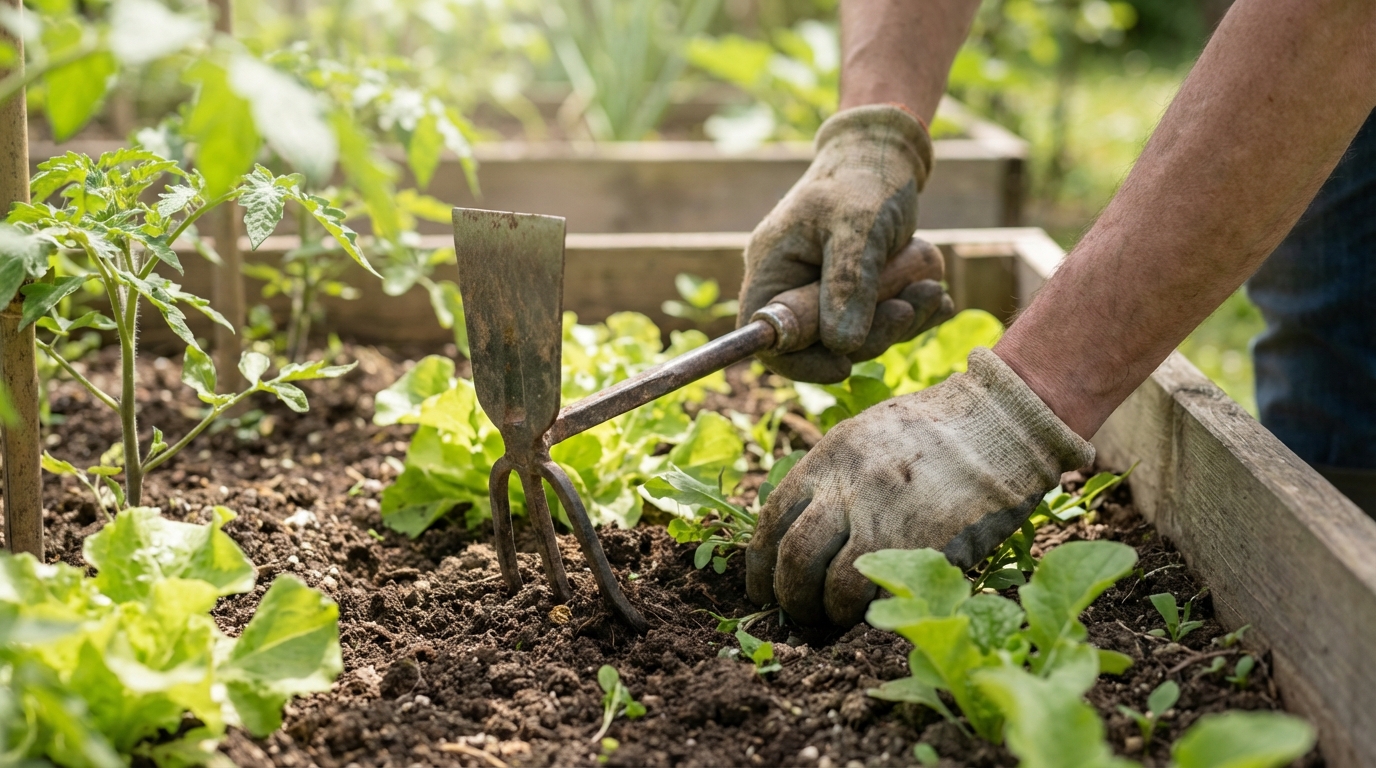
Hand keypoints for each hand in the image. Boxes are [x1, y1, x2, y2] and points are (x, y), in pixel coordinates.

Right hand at [739, 104, 950, 383]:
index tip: (842, 367)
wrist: (887, 152)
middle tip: (907, 311)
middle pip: (817, 343)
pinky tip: (936, 297)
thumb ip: (848, 285)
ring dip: (898, 322)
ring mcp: (824, 290)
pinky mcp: (856, 291)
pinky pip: (878, 320)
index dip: (797, 363)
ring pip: (855, 335)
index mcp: (772, 268)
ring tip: (932, 292)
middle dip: (868, 336)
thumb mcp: (858, 227)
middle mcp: (792, 284)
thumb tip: (842, 347)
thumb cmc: (864, 180)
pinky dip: (910, 314)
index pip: (766, 336)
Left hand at [745, 348, 1095, 625]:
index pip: (773, 519)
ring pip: (832, 587)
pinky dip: (867, 613)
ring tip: (834, 620)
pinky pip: (880, 595)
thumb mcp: (867, 433)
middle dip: (789, 596)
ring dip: (827, 613)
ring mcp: (886, 521)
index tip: (761, 587)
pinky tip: (871, 613)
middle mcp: (848, 489)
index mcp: (830, 458)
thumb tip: (805, 528)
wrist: (1002, 422)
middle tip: (797, 614)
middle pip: (795, 558)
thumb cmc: (937, 428)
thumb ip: (833, 476)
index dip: (760, 562)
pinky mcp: (925, 549)